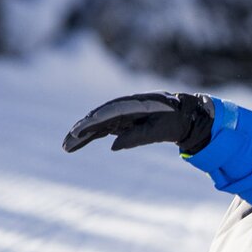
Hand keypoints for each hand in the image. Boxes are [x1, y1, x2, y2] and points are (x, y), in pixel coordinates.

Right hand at [62, 91, 214, 154]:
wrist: (185, 116)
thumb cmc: (175, 121)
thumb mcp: (160, 131)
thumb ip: (138, 137)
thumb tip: (112, 146)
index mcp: (135, 104)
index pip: (109, 112)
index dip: (93, 121)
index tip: (79, 131)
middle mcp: (125, 107)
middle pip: (98, 118)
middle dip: (81, 130)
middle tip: (66, 144)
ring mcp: (122, 114)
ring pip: (97, 124)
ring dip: (82, 135)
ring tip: (66, 147)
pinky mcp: (122, 122)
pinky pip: (103, 129)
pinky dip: (91, 136)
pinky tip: (78, 143)